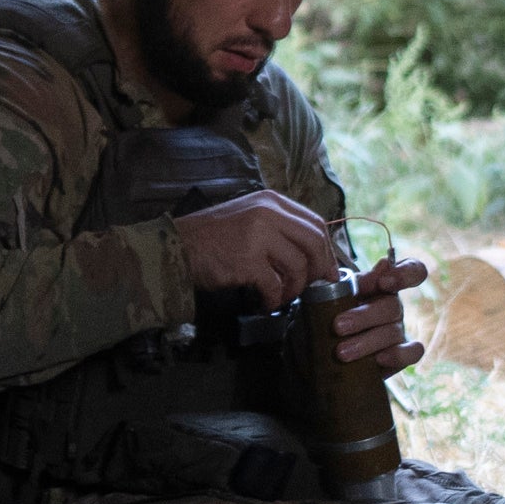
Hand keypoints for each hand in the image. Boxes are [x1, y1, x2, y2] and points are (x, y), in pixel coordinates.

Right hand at [167, 190, 343, 303]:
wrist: (177, 246)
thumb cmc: (213, 237)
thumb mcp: (250, 217)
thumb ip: (279, 227)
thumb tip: (313, 253)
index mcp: (271, 201)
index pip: (315, 222)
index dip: (327, 249)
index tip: (327, 269)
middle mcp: (268, 212)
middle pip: (314, 242)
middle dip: (319, 269)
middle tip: (313, 287)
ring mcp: (258, 235)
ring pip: (298, 266)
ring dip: (294, 288)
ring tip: (282, 296)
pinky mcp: (247, 260)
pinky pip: (275, 285)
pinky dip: (274, 299)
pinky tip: (265, 302)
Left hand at [324, 281, 425, 376]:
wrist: (322, 344)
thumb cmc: (330, 311)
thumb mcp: (336, 292)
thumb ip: (355, 280)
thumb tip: (383, 264)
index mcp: (383, 284)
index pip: (412, 271)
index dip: (404, 274)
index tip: (383, 282)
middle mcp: (394, 306)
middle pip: (391, 307)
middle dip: (363, 317)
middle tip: (338, 326)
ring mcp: (398, 331)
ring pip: (393, 332)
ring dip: (366, 342)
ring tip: (340, 352)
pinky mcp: (400, 355)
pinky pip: (412, 353)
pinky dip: (398, 355)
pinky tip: (379, 359)